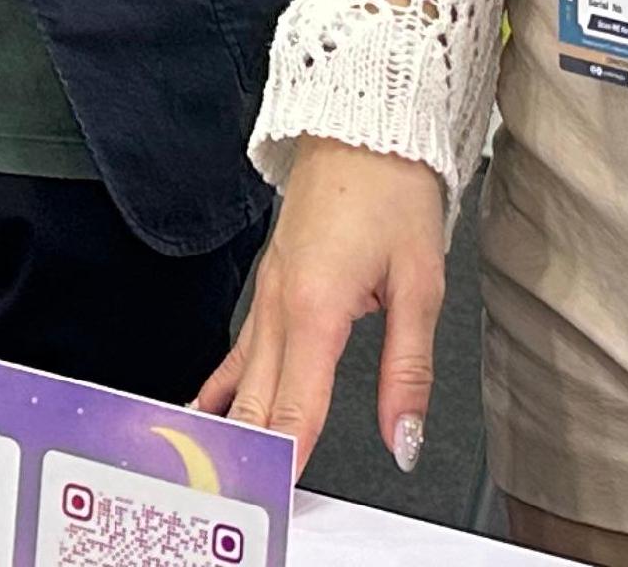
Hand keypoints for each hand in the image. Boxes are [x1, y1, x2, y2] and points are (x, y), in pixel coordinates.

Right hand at [192, 139, 447, 470]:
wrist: (361, 125)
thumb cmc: (391, 191)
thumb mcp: (421, 284)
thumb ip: (407, 371)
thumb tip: (405, 437)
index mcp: (316, 308)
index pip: (296, 406)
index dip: (285, 458)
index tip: (272, 499)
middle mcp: (280, 306)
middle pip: (258, 401)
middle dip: (252, 457)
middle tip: (241, 503)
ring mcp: (267, 295)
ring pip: (241, 380)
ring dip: (232, 431)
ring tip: (215, 478)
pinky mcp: (269, 286)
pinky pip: (238, 351)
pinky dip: (222, 390)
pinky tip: (207, 414)